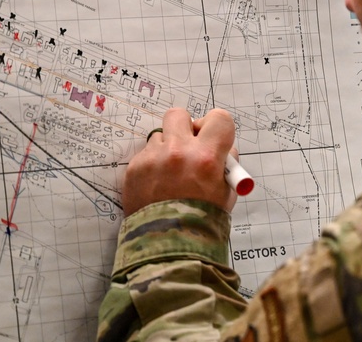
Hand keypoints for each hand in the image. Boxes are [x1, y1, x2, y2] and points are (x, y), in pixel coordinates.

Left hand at [122, 107, 237, 215]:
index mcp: (206, 158)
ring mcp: (154, 159)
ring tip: (170, 175)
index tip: (213, 138)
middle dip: (185, 127)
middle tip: (188, 147)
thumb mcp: (226, 193)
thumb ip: (225, 163)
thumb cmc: (202, 222)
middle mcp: (179, 152)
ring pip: (160, 136)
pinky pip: (146, 155)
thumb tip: (221, 146)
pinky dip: (152, 166)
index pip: (218, 118)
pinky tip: (157, 186)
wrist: (169, 246)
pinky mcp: (135, 168)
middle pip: (180, 115)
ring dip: (167, 149)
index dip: (217, 126)